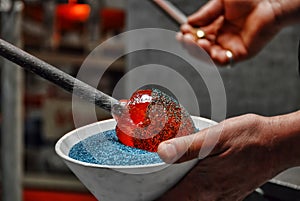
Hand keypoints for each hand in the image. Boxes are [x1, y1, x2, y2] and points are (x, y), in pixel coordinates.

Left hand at [157, 113, 299, 200]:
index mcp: (205, 184)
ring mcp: (223, 197)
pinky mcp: (229, 192)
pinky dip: (193, 191)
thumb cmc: (251, 137)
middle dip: (165, 196)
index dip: (155, 199)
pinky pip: (206, 197)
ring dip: (179, 194)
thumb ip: (187, 146)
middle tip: (150, 184)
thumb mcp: (216, 136)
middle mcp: (213, 195)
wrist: (279, 143)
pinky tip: (191, 178)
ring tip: (166, 181)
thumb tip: (162, 152)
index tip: (142, 195)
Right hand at [178, 0, 282, 65]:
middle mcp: (221, 38)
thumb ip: (205, 13)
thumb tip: (188, 22)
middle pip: (200, 48)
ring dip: (201, 52)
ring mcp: (229, 47)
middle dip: (191, 45)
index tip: (183, 31)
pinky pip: (224, 61)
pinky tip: (211, 49)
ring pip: (209, 57)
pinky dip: (215, 58)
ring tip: (199, 42)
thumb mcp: (220, 2)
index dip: (188, 35)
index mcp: (215, 26)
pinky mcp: (240, 54)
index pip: (196, 36)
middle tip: (186, 38)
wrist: (270, 2)